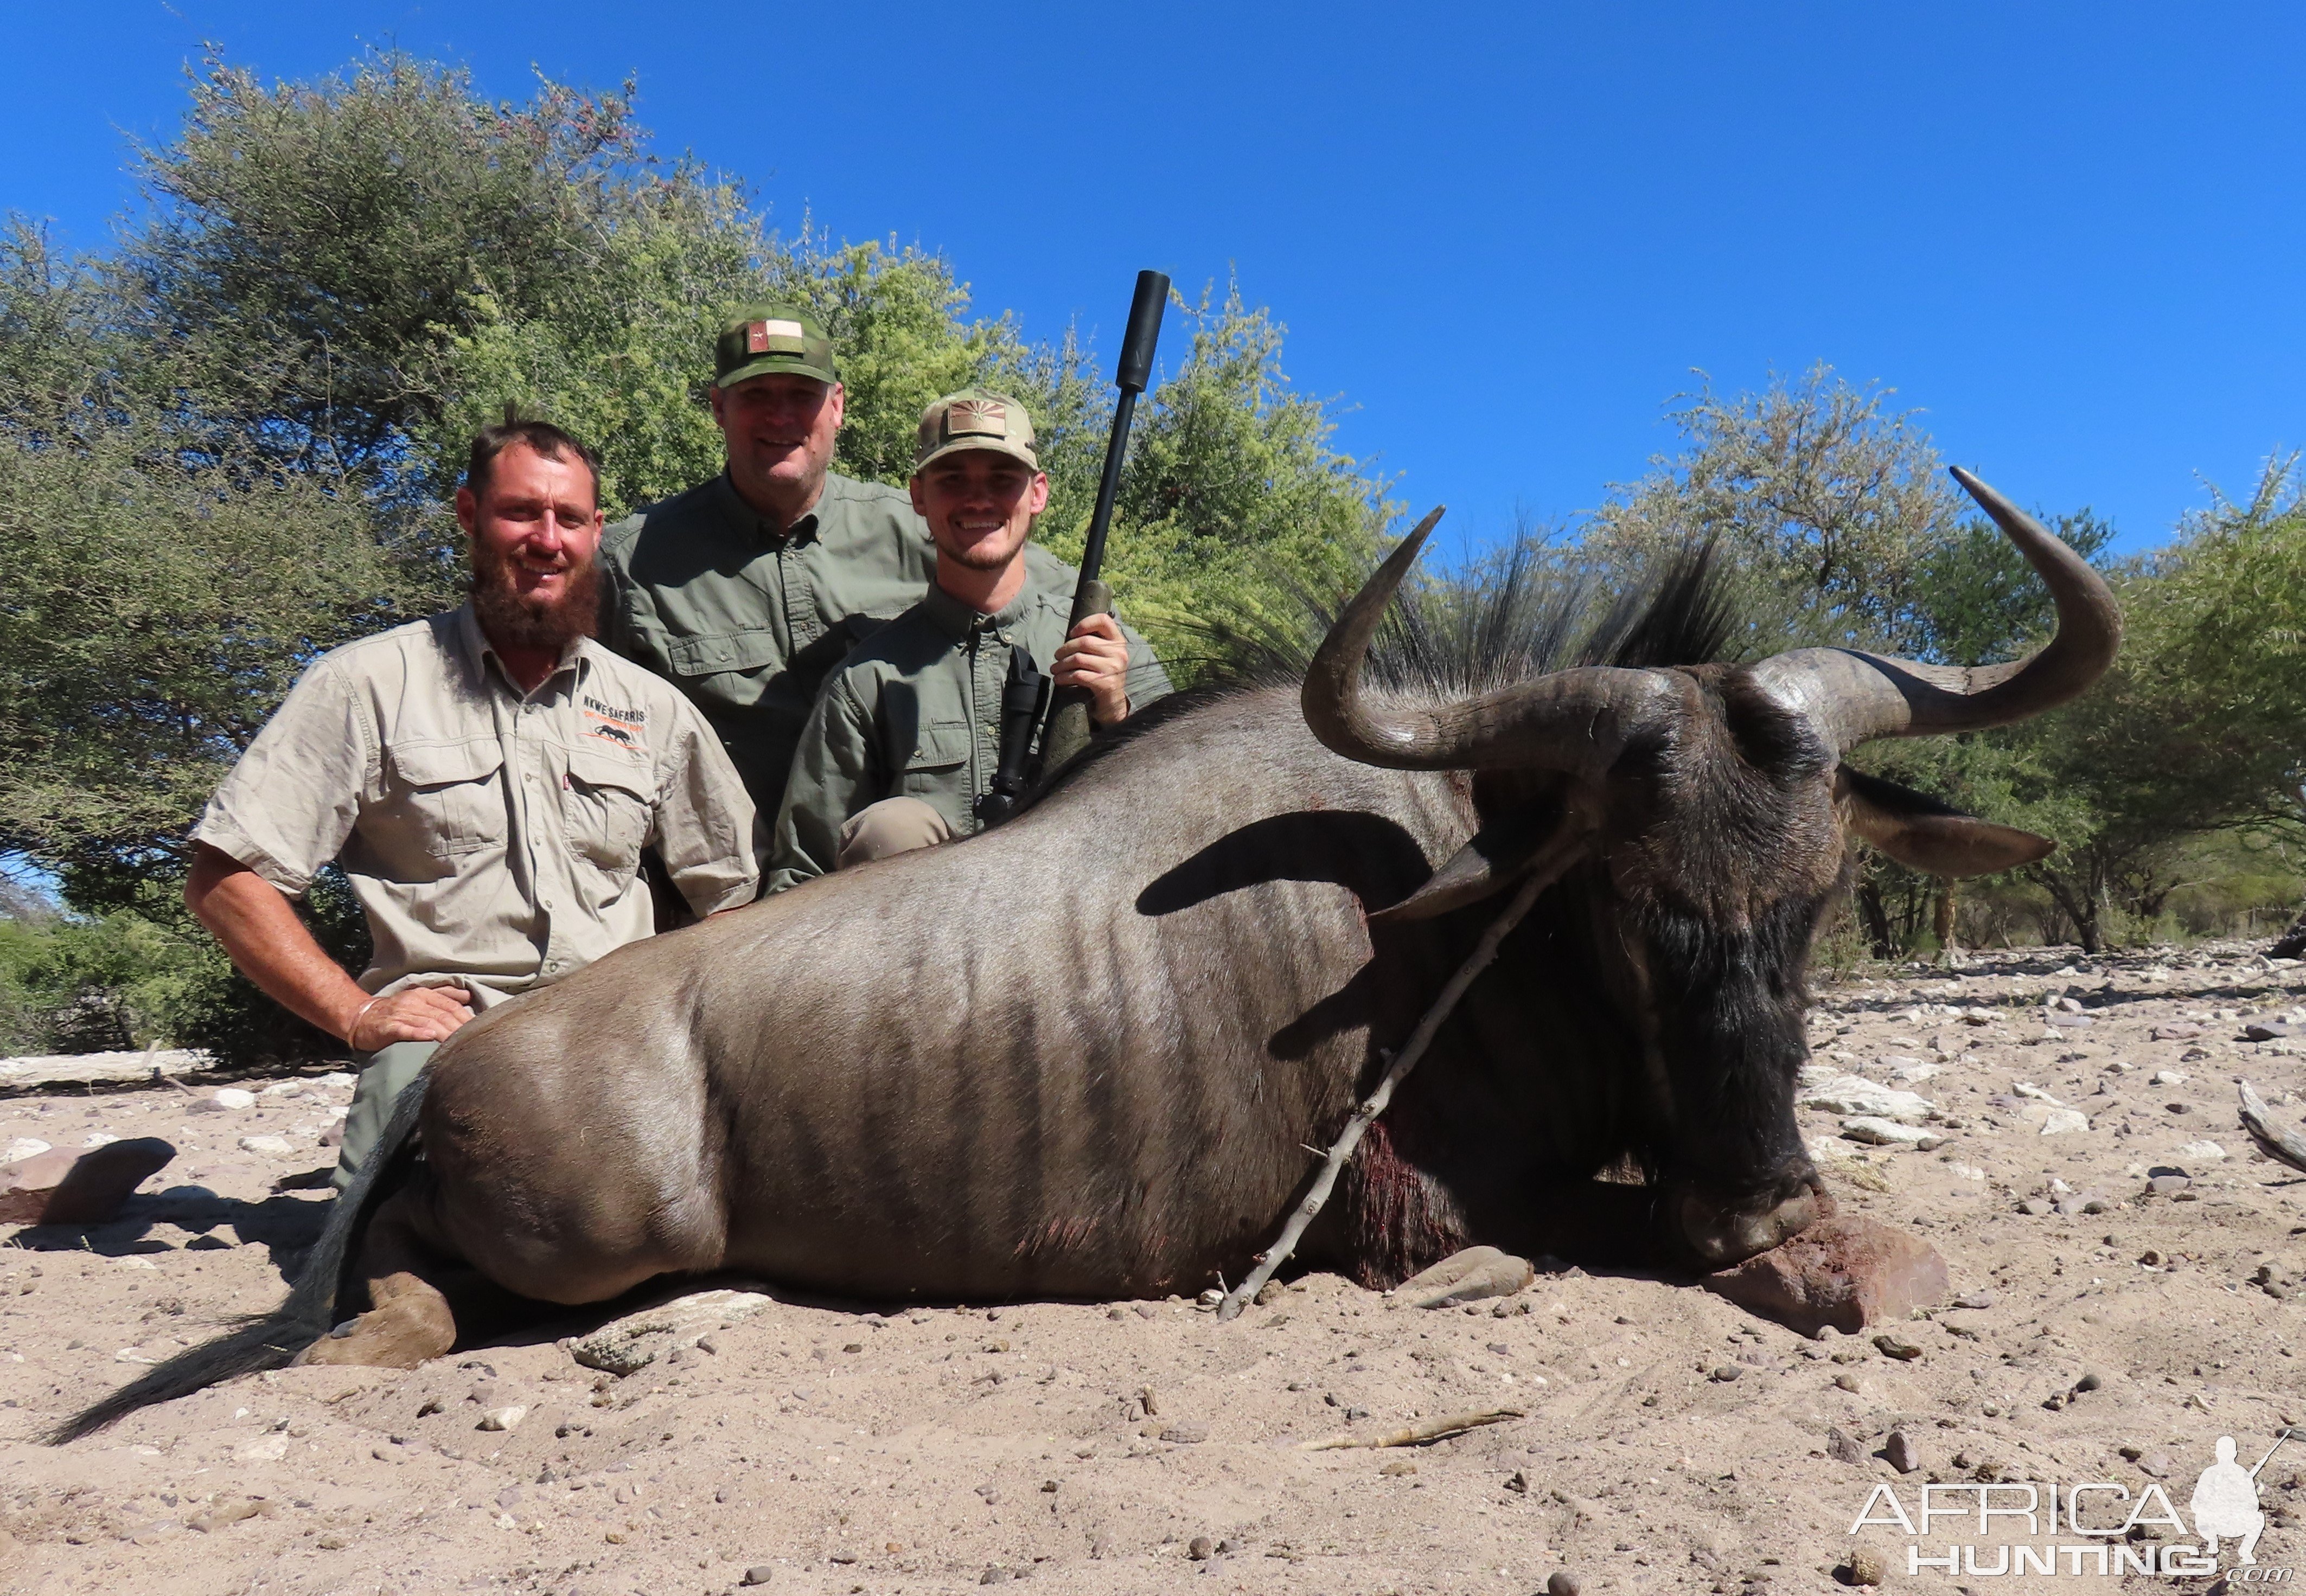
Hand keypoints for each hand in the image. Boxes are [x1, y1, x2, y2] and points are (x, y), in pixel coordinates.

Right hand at [344, 984, 473, 1050]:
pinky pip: (405, 1029)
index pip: (450, 1005)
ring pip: (427, 1022)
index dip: (465, 1016)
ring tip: (457, 1043)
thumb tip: (467, 995)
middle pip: (442, 1014)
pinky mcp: (388, 1027)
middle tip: (472, 1041)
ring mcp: (400, 1014)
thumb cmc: (395, 1011)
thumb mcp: (419, 998)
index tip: (478, 1028)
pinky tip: (429, 1037)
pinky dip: (418, 1033)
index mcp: (423, 995)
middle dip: (459, 1027)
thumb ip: (443, 995)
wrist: (360, 1017)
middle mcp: (413, 1002)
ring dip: (444, 1032)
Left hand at [1051, 612, 1131, 725]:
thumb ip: (1095, 642)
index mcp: (1118, 641)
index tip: (1072, 634)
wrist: (1113, 702)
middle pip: (1085, 642)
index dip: (1085, 623)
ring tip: (1054, 669)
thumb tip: (1070, 636)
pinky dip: (1064, 677)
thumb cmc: (1103, 674)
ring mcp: (1114, 668)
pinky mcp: (1106, 683)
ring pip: (1078, 659)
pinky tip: (1059, 679)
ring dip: (1061, 665)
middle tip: (1056, 656)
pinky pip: (1078, 675)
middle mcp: (1119, 652)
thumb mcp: (1105, 655)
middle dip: (1065, 649)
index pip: (1104, 620)